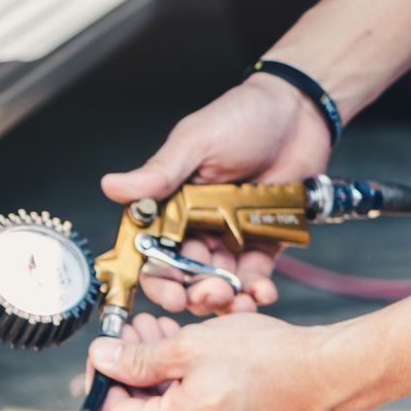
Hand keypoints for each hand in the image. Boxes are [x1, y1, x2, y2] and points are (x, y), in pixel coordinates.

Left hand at [85, 311, 349, 410]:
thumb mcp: (188, 346)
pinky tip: (187, 351)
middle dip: (133, 367)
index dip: (104, 377)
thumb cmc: (264, 357)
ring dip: (159, 370)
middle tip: (134, 328)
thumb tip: (101, 359)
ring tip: (159, 330)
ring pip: (168, 408)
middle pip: (142, 410)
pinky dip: (185, 383)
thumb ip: (137, 358)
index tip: (105, 348)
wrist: (325, 372)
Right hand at [100, 74, 334, 315]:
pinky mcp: (263, 239)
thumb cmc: (242, 117)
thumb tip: (112, 187)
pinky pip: (255, 272)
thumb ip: (159, 173)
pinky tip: (261, 292)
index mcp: (170, 203)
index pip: (152, 249)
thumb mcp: (195, 143)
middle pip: (185, 272)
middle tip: (206, 296)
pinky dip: (256, 287)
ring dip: (225, 295)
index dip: (156, 276)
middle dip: (193, 291)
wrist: (299, 111)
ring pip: (219, 278)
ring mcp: (229, 234)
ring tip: (236, 298)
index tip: (167, 292)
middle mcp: (195, 223)